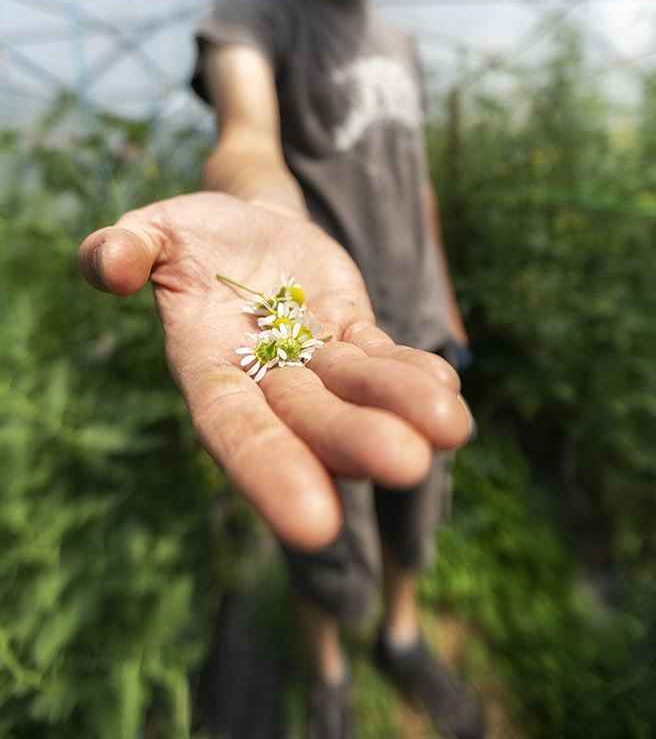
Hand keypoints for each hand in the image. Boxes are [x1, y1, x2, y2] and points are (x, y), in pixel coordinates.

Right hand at [78, 192, 470, 550]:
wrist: (245, 226)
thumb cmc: (189, 235)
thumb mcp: (151, 229)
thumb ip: (125, 248)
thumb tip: (108, 265)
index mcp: (204, 368)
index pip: (232, 428)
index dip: (268, 470)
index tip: (315, 525)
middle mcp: (263, 380)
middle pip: (308, 421)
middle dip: (354, 444)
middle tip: (408, 466)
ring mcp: (312, 360)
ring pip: (355, 394)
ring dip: (400, 412)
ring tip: (451, 427)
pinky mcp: (350, 334)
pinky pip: (381, 357)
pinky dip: (411, 374)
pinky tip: (447, 388)